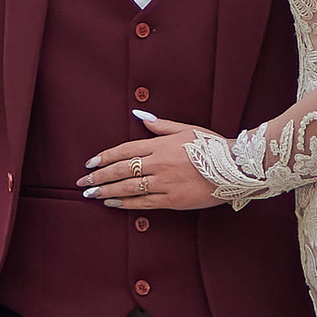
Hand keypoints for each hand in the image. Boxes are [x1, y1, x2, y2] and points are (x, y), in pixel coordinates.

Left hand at [82, 114, 221, 212]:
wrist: (235, 168)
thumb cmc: (212, 146)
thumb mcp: (186, 129)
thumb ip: (160, 124)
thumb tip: (139, 114)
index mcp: (160, 145)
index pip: (124, 150)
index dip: (105, 157)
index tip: (90, 163)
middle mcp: (159, 164)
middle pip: (121, 170)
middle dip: (99, 176)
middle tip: (82, 182)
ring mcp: (164, 183)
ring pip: (128, 187)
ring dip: (107, 191)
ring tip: (91, 194)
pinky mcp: (172, 200)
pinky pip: (143, 203)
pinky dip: (125, 203)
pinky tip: (112, 203)